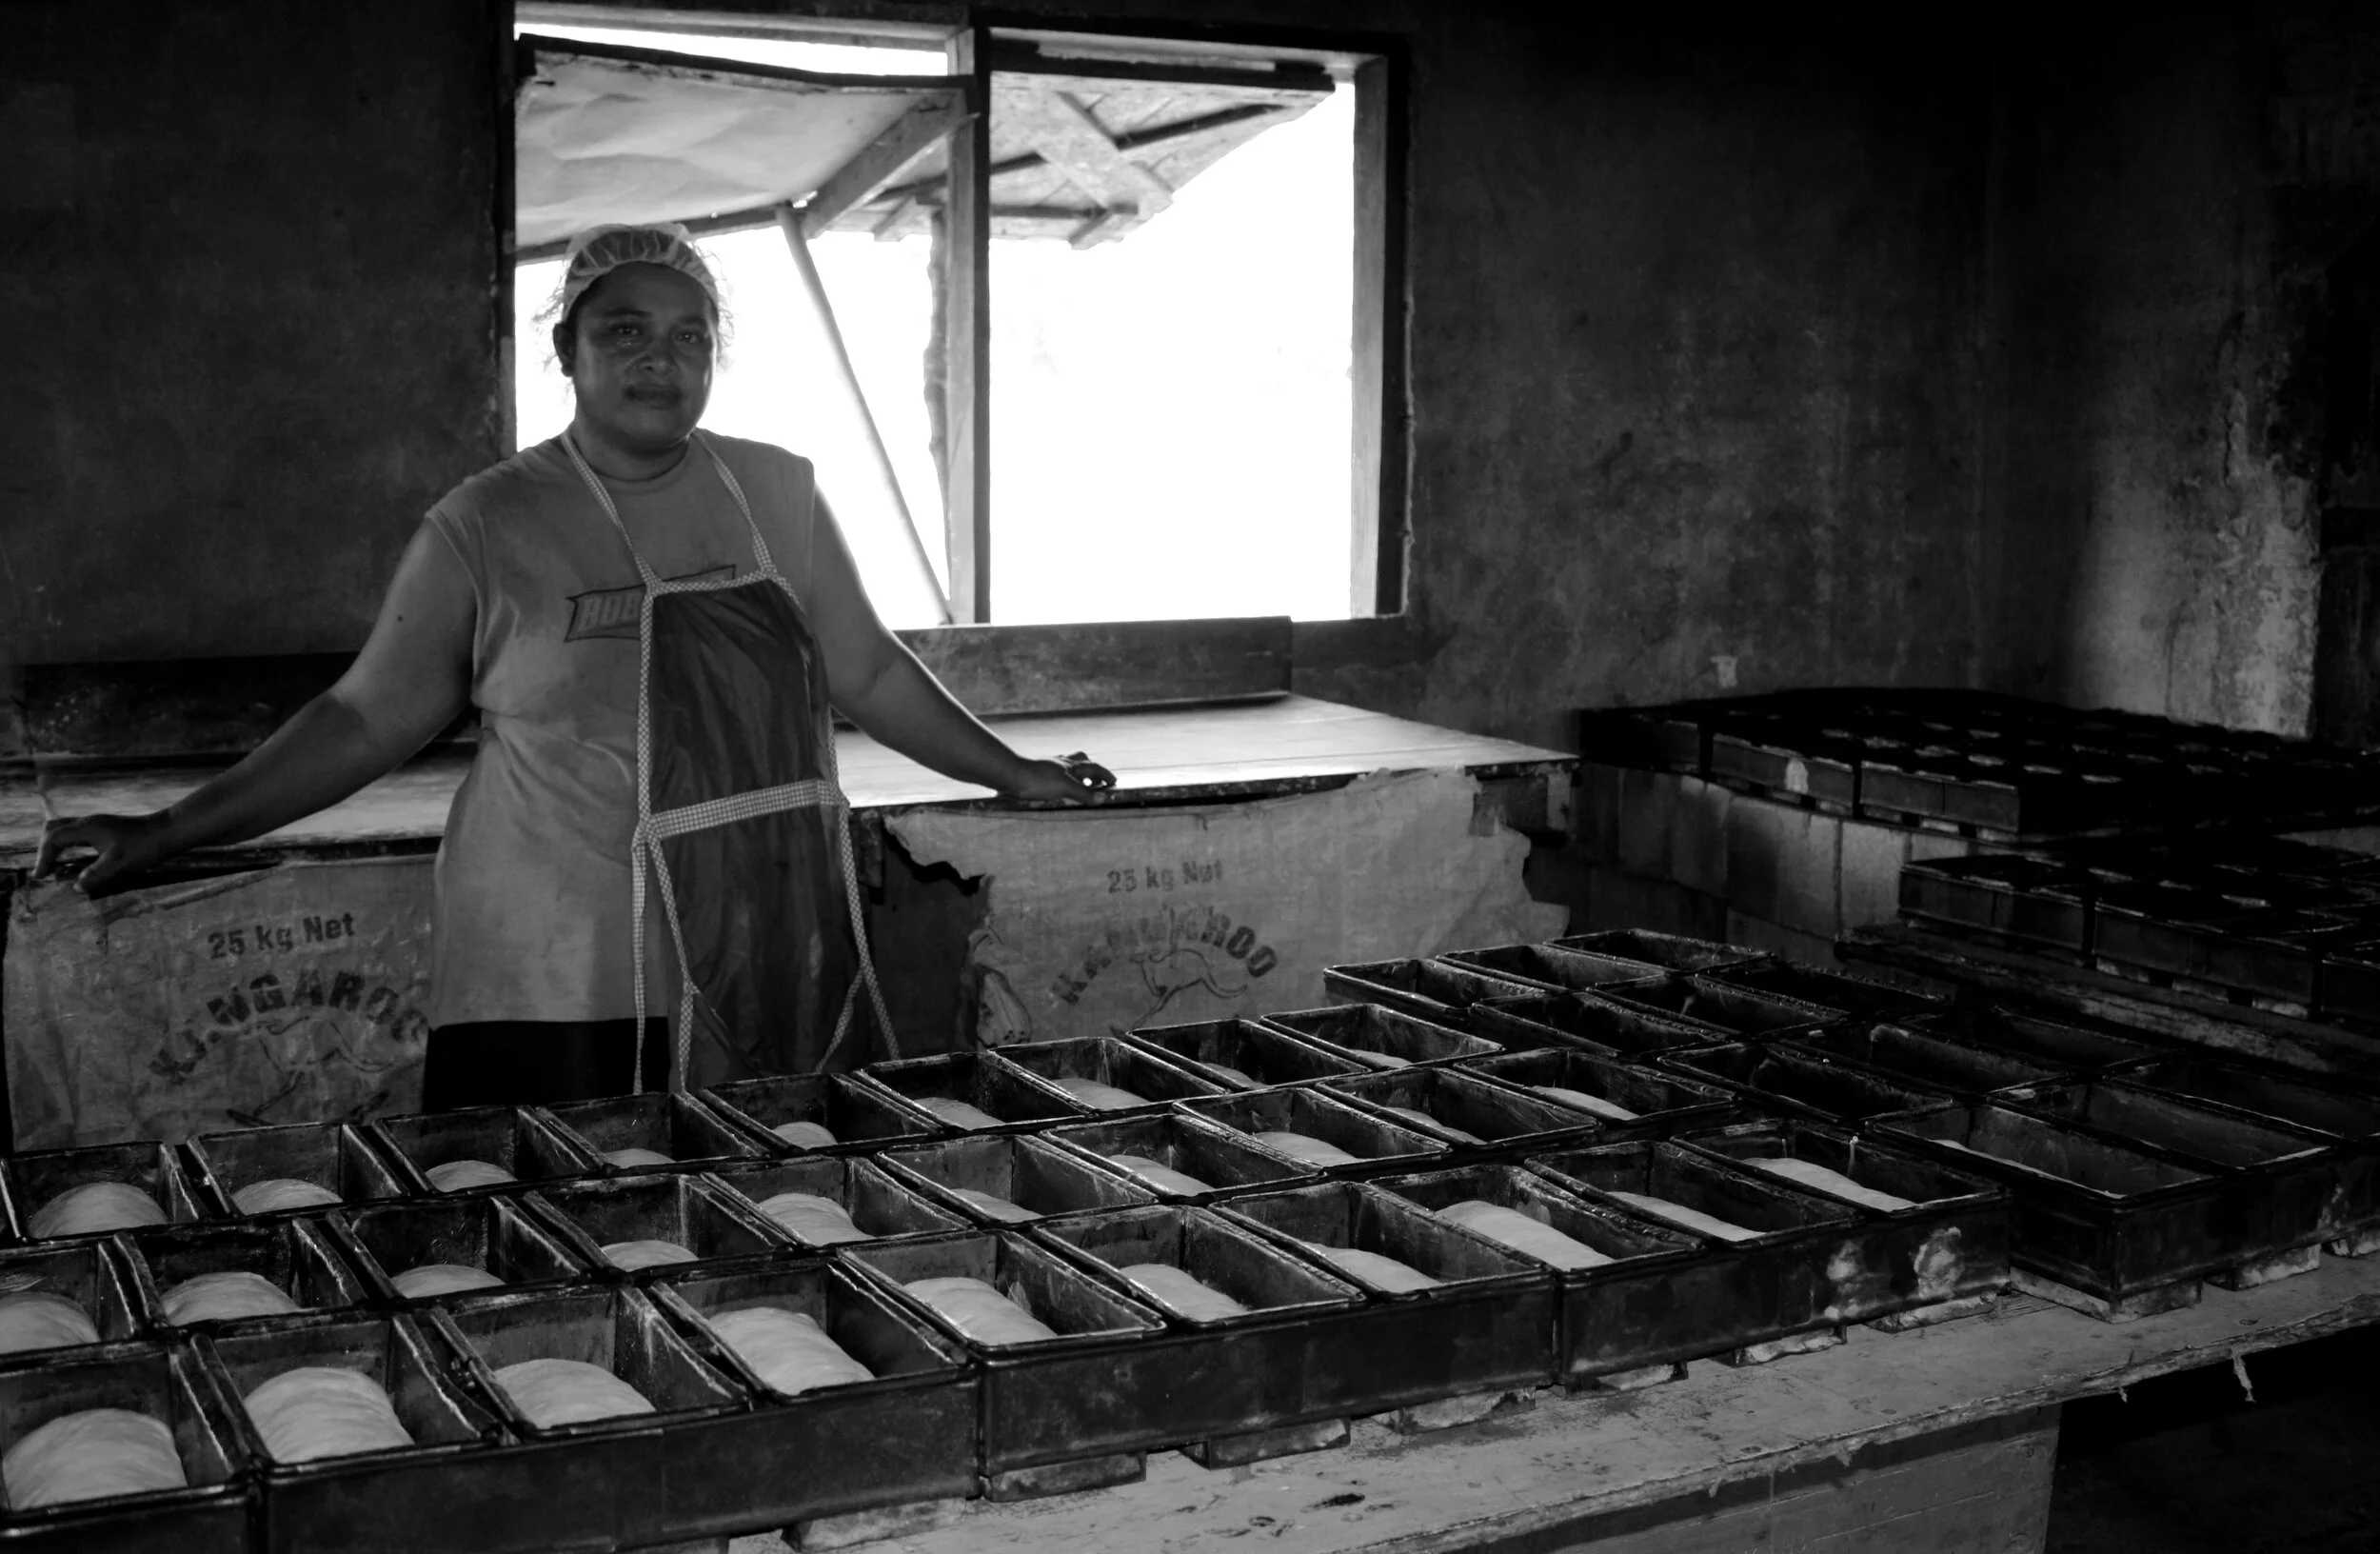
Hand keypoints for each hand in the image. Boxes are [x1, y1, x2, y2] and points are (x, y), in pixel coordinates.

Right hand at [33, 812, 174, 895]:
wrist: (169, 831)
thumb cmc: (145, 846)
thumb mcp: (119, 863)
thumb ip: (96, 875)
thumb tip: (76, 887)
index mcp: (87, 827)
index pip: (53, 839)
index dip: (44, 858)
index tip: (41, 876)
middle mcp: (89, 822)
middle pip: (54, 830)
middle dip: (46, 850)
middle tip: (46, 870)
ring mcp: (98, 824)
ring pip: (67, 830)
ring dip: (58, 848)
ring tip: (58, 868)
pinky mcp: (107, 829)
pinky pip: (80, 835)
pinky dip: (71, 847)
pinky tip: (78, 862)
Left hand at [1003, 751, 1116, 804]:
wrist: (1010, 776)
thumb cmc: (1038, 780)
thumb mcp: (1065, 788)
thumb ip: (1083, 793)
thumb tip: (1103, 798)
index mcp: (1070, 766)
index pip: (1093, 767)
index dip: (1105, 774)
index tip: (1113, 782)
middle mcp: (1060, 763)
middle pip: (1081, 760)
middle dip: (1091, 768)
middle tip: (1097, 778)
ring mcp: (1048, 766)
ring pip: (1066, 765)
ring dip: (1075, 771)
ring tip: (1077, 781)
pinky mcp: (1036, 772)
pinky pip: (1053, 773)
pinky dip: (1059, 777)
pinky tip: (1054, 785)